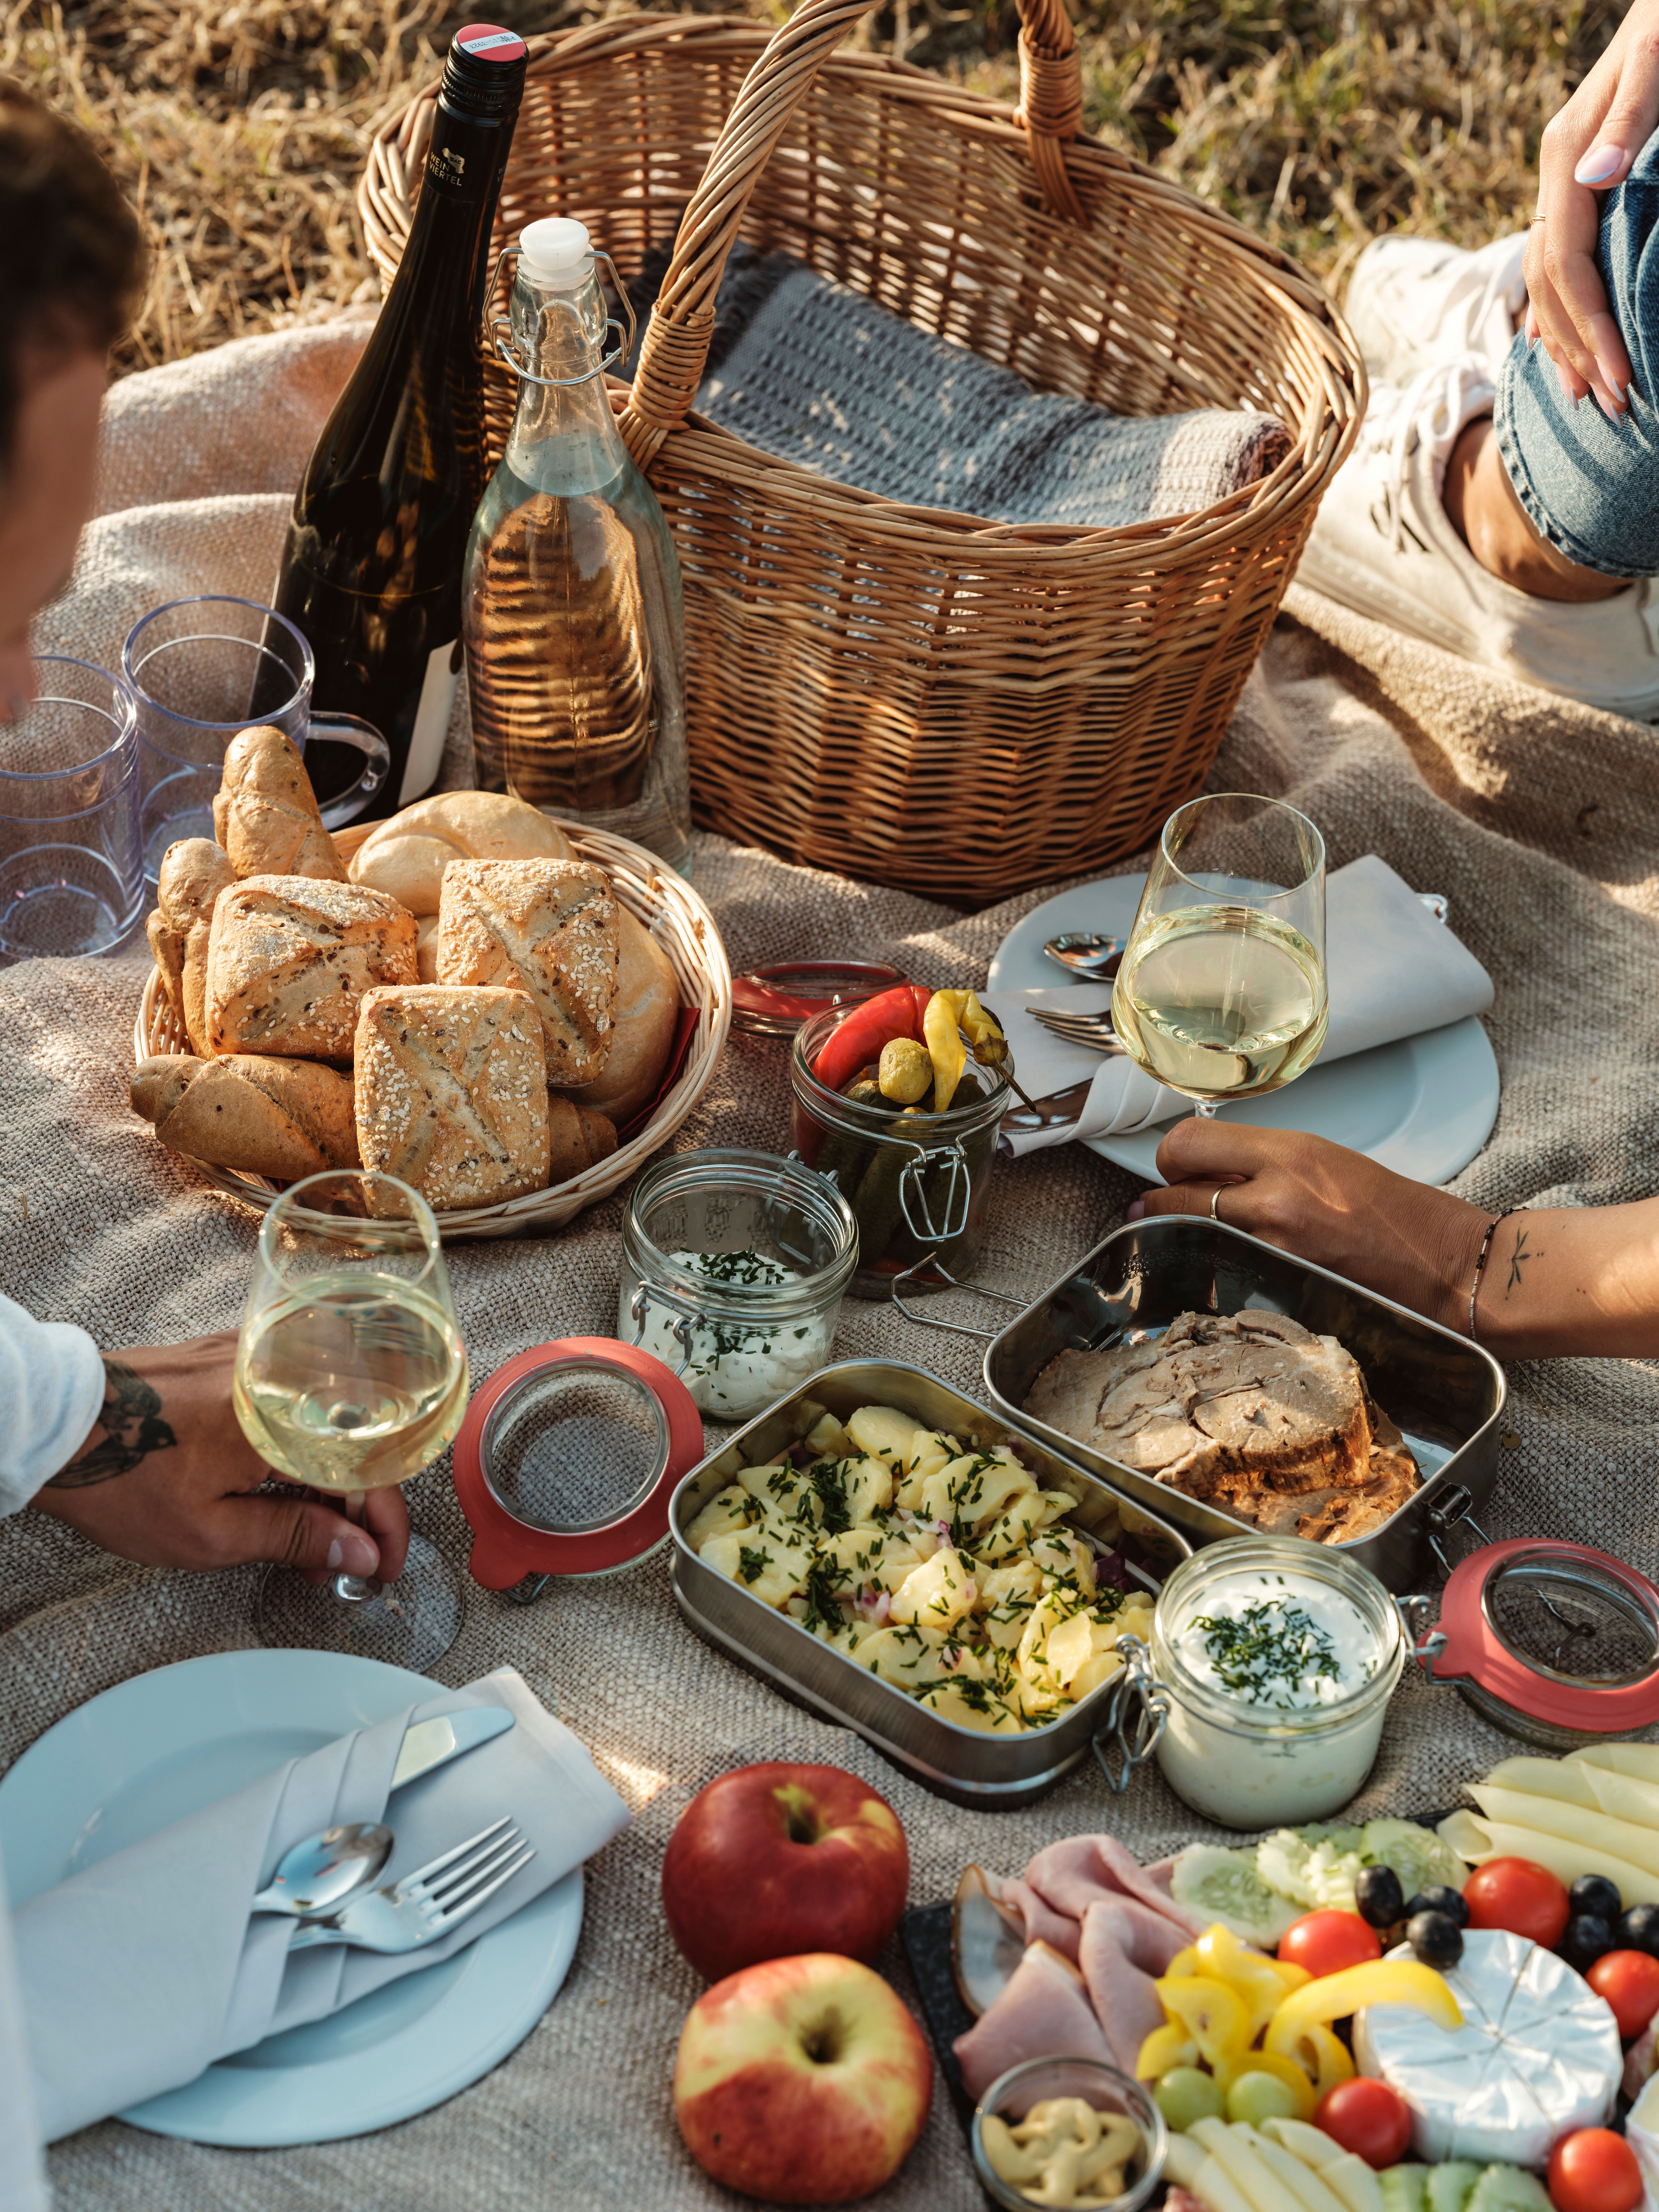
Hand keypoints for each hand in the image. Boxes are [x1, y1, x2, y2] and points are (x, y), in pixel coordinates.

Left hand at [28, 1331, 410, 1582]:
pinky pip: (292, 1407)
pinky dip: (297, 1453)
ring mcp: (260, 1365)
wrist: (56, 1427)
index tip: (378, 1566)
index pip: (370, 1475)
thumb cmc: (121, 1478)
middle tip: (342, 1564)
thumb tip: (356, 1552)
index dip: (384, 1528)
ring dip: (328, 1487)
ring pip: (325, 1430)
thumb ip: (292, 1537)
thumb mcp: (209, 1532)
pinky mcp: (236, 1361)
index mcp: (286, 1423)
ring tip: (308, 1540)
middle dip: (357, 1515)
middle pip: (354, 1450)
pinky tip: (282, 1491)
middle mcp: (284, 1380)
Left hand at [1129, 1120, 1487, 1332]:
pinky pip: (1221, 1270)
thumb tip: (1206, 1170)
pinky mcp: (1278, 1287)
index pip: (1189, 1142)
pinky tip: (1227, 1264)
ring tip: (1191, 1234)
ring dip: (1182, 1233)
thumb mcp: (1326, 1163)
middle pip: (1174, 1191)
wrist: (1446, 1266)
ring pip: (1191, 1234)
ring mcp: (1273, 1248)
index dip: (1173, 1156)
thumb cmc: (1397, 1215)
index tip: (1176, 1165)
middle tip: (1161, 1204)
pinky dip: (1214, 1266)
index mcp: (1291, 1155)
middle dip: (1161, 1198)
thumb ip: (1262, 1164)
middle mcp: (1276, 1198)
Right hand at [1525, 0, 1658, 414]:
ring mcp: (1560, 181)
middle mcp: (1555, 174)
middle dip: (1579, 350)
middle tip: (1614, 405)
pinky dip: (1553, 311)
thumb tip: (1594, 179)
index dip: (1590, 325)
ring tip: (1588, 393)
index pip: (1566, 264)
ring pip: (1543, 281)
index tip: (1623, 375)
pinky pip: (1551, 263)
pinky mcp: (1575, 185)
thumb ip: (1631, 120)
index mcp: (1565, 155)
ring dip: (1564, 343)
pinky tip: (1554, 346)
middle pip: (1548, 284)